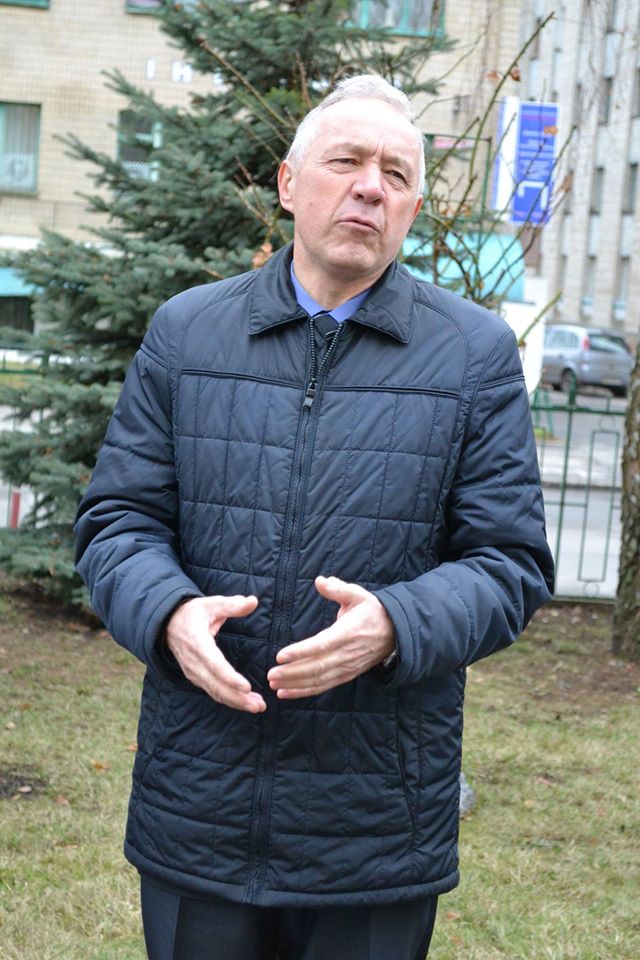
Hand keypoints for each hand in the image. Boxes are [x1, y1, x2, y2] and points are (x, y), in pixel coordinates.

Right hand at [165, 595, 265, 713]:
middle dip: (237, 697)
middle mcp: (193, 662)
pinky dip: (229, 699)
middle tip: (259, 706)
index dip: (229, 677)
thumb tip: (253, 601)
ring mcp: (193, 672)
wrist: (168, 624)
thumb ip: (232, 605)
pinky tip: (245, 703)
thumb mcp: (211, 604)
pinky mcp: (196, 677)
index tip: (246, 687)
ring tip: (257, 707)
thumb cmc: (193, 613)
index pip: (213, 664)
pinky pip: (212, 691)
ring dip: (235, 702)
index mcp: (197, 642)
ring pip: (214, 691)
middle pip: (215, 684)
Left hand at [267, 576, 395, 698]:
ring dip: (295, 684)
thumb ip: (338, 589)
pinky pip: (323, 686)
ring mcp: (347, 667)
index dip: (301, 652)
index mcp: (347, 633)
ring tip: (273, 684)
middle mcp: (347, 654)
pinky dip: (304, 691)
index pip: (321, 645)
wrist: (395, 633)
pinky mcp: (346, 675)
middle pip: (317, 667)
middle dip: (292, 672)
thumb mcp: (358, 595)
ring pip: (319, 680)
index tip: (281, 655)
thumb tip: (320, 580)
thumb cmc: (371, 611)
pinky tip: (286, 693)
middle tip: (271, 673)